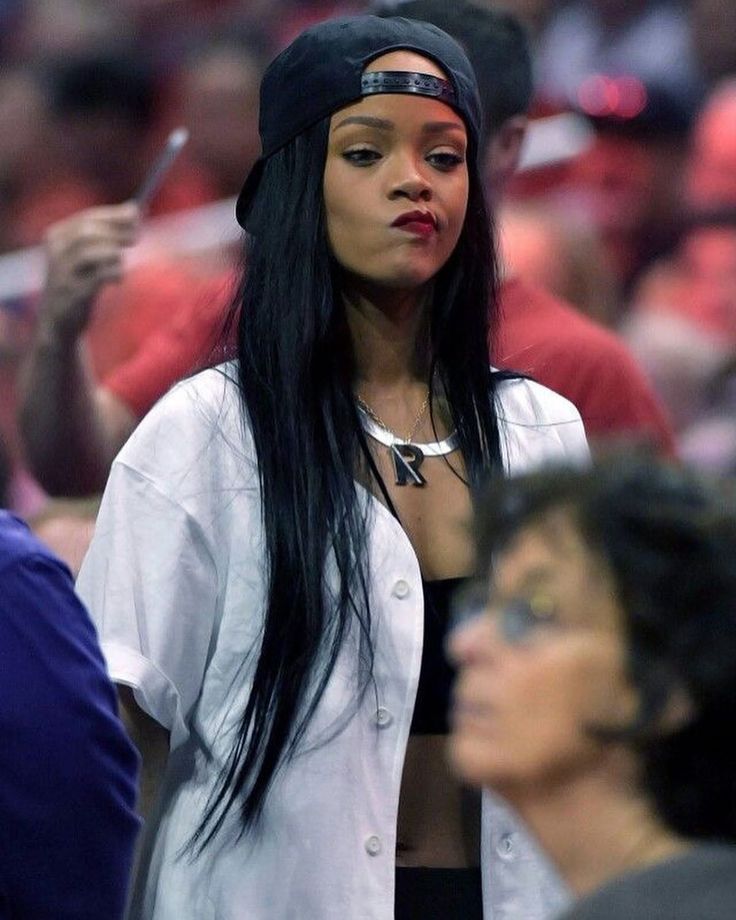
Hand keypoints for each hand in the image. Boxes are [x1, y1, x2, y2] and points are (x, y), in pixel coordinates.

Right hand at [40, 202, 140, 342]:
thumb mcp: (90, 255)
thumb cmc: (80, 284)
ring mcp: (61, 274)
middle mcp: (54, 252)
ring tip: (120, 264)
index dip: (114, 215)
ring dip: (113, 255)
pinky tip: (116, 280)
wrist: (60, 323)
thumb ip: (109, 232)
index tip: (138, 214)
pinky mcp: (71, 294)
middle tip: (137, 237)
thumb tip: (135, 208)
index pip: (87, 218)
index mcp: (56, 237)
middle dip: (116, 232)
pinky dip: (114, 273)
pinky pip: (97, 277)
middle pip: (87, 232)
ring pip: (90, 252)